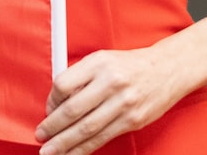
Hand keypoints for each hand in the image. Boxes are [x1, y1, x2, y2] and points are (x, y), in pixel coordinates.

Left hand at [34, 48, 177, 154]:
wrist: (166, 70)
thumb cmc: (130, 65)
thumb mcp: (102, 60)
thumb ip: (80, 77)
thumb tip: (57, 103)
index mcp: (98, 64)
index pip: (64, 84)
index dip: (51, 101)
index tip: (47, 110)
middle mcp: (110, 82)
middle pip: (73, 110)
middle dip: (53, 127)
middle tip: (40, 136)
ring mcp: (123, 103)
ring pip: (87, 128)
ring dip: (65, 143)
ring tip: (51, 151)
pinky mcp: (132, 120)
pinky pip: (103, 137)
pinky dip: (86, 148)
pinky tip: (74, 153)